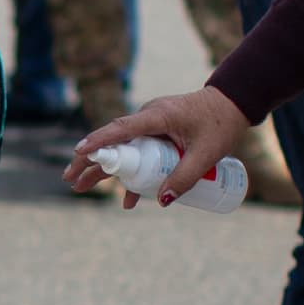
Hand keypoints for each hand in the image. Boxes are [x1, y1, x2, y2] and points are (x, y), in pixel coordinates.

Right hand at [69, 87, 249, 205]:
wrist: (233, 104)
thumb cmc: (221, 124)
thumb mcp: (207, 154)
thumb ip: (186, 177)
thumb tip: (162, 201)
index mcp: (158, 116)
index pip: (122, 129)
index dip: (99, 142)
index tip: (79, 153)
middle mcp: (149, 116)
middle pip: (113, 141)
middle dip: (91, 162)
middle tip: (71, 179)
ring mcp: (151, 123)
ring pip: (122, 147)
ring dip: (104, 168)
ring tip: (81, 186)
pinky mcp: (157, 131)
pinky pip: (137, 150)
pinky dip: (130, 170)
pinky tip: (126, 195)